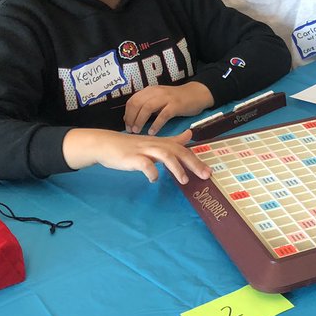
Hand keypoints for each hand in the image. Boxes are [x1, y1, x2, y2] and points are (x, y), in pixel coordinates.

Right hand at [63, 129, 211, 183]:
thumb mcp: (155, 142)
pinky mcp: (132, 157)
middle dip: (194, 163)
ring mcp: (144, 151)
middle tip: (205, 176)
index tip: (209, 171)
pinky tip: (153, 180)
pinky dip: (151, 172)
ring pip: (164, 156)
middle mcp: (155, 145)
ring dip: (176, 168)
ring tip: (184, 180)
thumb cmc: (131, 146)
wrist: (105, 145)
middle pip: (178, 152)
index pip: (183, 150)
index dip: (197, 160)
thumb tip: (190, 134)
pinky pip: (144, 164)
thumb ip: (173, 140)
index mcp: (162, 143)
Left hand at [124, 82, 213, 134]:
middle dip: (131, 118)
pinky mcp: (176, 105)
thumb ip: (145, 106)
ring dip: (140, 121)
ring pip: (147, 108)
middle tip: (130, 130)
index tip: (126, 124)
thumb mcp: (158, 99)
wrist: (196, 94)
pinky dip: (156, 124)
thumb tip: (129, 117)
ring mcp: (166, 98)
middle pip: (137, 104)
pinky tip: (152, 132)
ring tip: (137, 131)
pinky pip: (163, 115)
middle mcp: (156, 92)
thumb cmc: (176, 100)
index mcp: (150, 90)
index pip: (133, 100)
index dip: (127, 113)